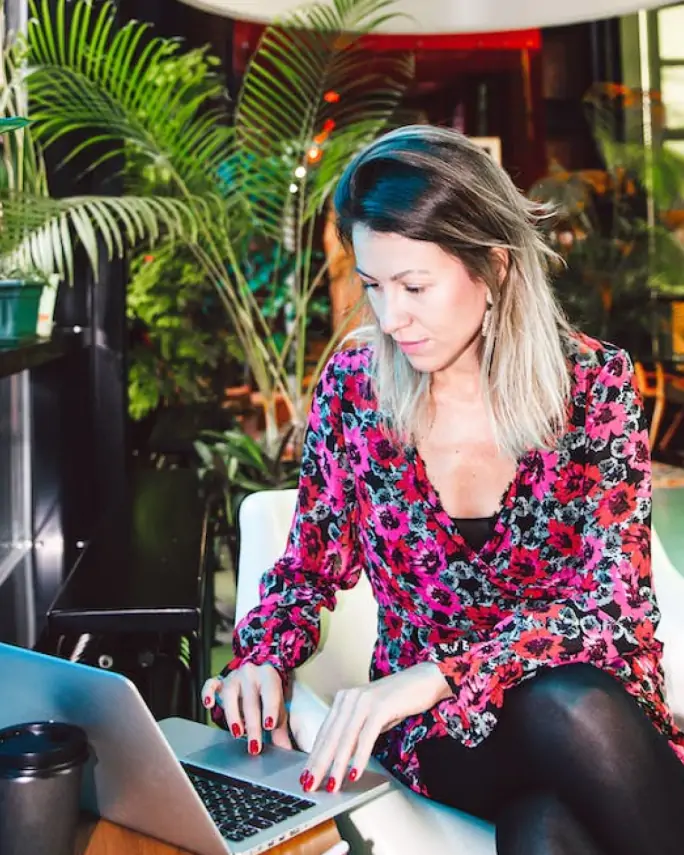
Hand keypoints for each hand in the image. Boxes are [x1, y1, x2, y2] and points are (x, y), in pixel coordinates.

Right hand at [201, 663, 292, 753]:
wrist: (256, 676)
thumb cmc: (268, 695)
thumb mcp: (277, 709)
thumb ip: (280, 730)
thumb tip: (286, 752)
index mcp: (269, 677)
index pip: (270, 692)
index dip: (270, 709)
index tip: (269, 726)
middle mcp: (251, 674)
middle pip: (250, 700)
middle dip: (252, 725)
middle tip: (254, 746)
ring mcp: (234, 677)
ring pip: (230, 694)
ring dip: (233, 716)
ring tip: (238, 734)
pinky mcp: (219, 681)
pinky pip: (211, 684)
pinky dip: (207, 693)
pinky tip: (209, 704)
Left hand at [302, 663, 449, 793]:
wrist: (424, 680)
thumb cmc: (397, 700)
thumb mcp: (370, 716)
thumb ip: (355, 732)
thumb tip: (340, 758)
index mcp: (343, 699)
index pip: (324, 732)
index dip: (314, 756)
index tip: (306, 775)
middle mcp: (349, 698)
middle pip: (330, 737)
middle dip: (318, 764)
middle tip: (309, 785)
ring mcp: (364, 701)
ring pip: (345, 739)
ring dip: (336, 765)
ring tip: (330, 785)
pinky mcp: (380, 706)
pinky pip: (366, 737)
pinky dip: (359, 757)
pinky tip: (355, 773)